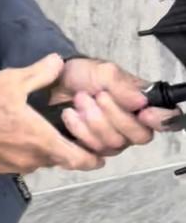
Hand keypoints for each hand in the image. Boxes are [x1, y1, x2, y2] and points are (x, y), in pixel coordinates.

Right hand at [0, 53, 104, 174]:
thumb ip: (41, 74)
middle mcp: (28, 159)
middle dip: (62, 147)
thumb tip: (58, 63)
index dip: (91, 160)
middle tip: (63, 131)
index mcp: (39, 139)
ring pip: (33, 160)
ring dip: (37, 148)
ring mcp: (9, 166)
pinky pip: (13, 162)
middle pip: (55, 159)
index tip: (100, 158)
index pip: (76, 159)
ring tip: (33, 129)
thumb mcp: (12, 80)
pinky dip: (16, 151)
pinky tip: (6, 133)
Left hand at [48, 58, 178, 155]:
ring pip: (115, 143)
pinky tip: (70, 114)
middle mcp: (132, 125)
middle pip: (140, 135)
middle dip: (115, 115)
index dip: (162, 120)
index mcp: (143, 104)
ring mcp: (114, 140)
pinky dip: (79, 130)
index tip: (145, 113)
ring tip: (80, 99)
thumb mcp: (103, 71)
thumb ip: (123, 85)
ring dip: (93, 120)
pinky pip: (94, 151)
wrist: (54, 83)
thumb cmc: (82, 76)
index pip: (168, 119)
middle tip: (98, 96)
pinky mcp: (93, 149)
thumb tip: (141, 100)